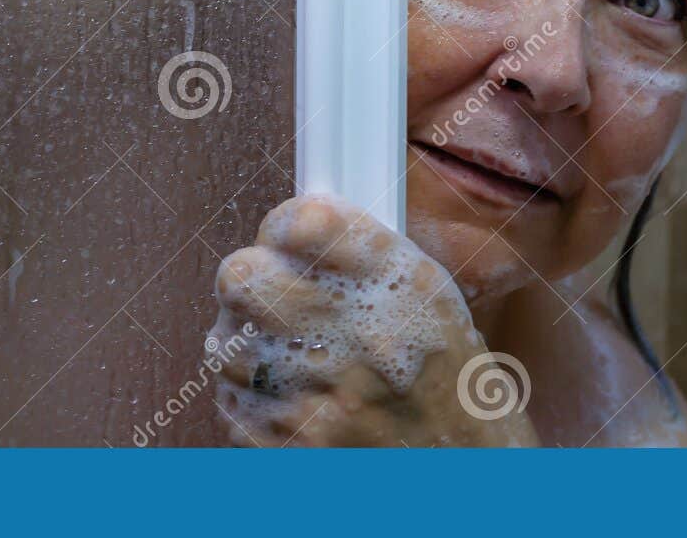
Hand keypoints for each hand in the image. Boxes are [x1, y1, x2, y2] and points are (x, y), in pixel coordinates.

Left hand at [208, 195, 539, 446]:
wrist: (463, 467)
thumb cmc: (445, 376)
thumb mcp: (427, 288)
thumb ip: (361, 246)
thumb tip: (298, 219)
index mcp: (393, 282)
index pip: (300, 223)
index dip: (287, 227)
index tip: (291, 239)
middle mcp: (352, 333)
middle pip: (242, 277)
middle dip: (252, 279)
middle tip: (274, 293)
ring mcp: (313, 395)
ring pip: (224, 342)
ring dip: (245, 343)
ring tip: (284, 351)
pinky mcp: (288, 445)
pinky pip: (230, 402)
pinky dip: (250, 398)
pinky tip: (287, 394)